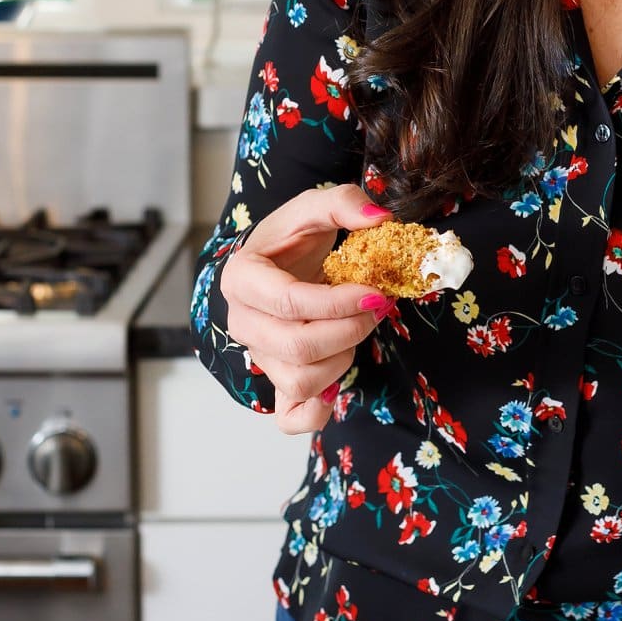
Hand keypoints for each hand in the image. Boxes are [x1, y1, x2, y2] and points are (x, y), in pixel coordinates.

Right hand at [216, 186, 392, 434]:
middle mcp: (242, 322)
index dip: (339, 303)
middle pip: (297, 347)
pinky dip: (317, 411)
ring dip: (342, 359)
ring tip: (355, 330)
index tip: (375, 292)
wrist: (273, 265)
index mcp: (243, 278)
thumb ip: (343, 203)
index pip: (289, 302)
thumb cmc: (290, 239)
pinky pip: (291, 418)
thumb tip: (379, 219)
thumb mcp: (312, 208)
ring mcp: (256, 356)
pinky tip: (336, 385)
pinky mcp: (273, 383)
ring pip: (300, 380)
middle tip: (376, 307)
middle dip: (349, 330)